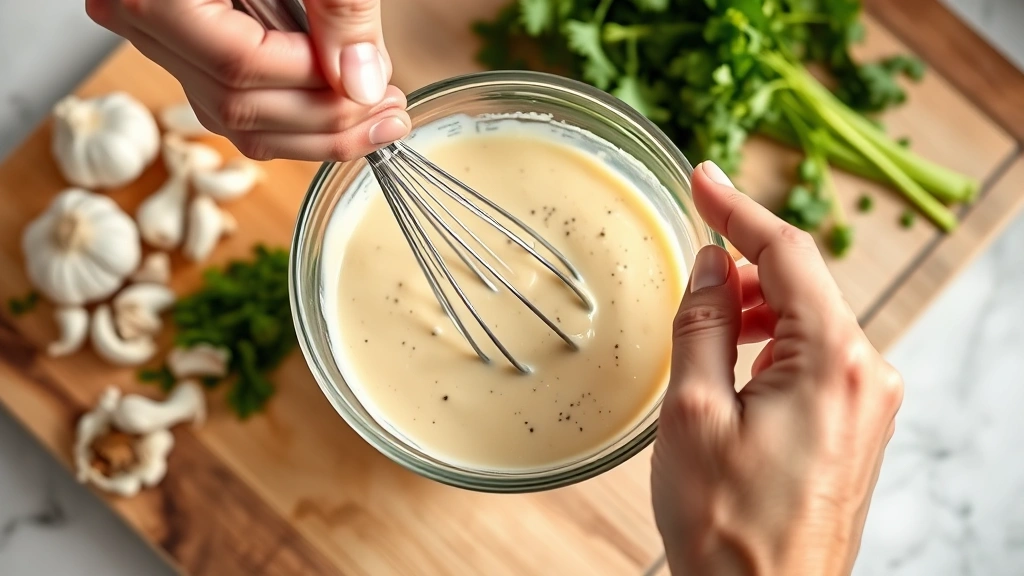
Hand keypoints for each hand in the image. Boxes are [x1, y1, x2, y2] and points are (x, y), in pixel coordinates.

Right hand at [85, 0, 410, 161]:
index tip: (374, 86)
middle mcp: (143, 17)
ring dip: (312, 133)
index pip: (241, 65)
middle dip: (324, 121)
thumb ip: (339, 4)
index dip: (316, 86)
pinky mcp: (187, 46)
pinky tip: (338, 107)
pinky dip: (291, 117)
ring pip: (235, 120)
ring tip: (374, 118)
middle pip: (237, 106)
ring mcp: (159, 37)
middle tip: (387, 114)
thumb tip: (361, 81)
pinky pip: (233, 104)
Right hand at [651, 161, 903, 575]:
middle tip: (690, 273)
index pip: (789, 254)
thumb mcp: (694, 412)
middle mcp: (866, 376)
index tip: (702, 178)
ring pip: (809, 322)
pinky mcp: (854, 427)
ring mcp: (866, 404)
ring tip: (704, 329)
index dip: (740, 209)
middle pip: (804, 285)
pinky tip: (734, 365)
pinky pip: (815, 359)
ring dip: (756, 309)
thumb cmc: (727, 525)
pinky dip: (772, 344)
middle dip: (745, 267)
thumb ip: (704, 324)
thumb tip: (713, 263)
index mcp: (832, 362)